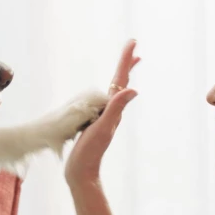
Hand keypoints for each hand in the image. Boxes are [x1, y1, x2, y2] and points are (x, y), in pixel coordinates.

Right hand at [64, 39, 139, 188]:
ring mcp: (103, 117)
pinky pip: (103, 101)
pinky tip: (106, 93)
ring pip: (114, 90)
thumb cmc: (90, 151)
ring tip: (127, 64)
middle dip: (126, 63)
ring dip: (121, 75)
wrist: (81, 171)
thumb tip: (133, 90)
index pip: (122, 79)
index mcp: (113, 109)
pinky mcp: (94, 123)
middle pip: (121, 82)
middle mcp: (111, 111)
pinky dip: (108, 91)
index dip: (126, 60)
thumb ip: (116, 109)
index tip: (133, 42)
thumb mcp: (104, 128)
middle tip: (133, 46)